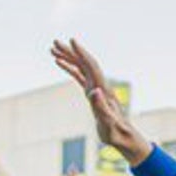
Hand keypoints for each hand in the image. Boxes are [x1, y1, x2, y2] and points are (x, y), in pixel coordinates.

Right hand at [51, 38, 151, 165]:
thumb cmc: (115, 131)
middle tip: (54, 42)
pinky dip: (69, 68)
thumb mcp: (107, 121)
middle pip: (84, 62)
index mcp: (103, 88)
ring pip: (80, 67)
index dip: (82, 53)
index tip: (71, 40)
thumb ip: (100, 106)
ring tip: (52, 49)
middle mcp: (99, 84)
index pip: (91, 66)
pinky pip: (79, 76)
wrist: (122, 135)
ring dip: (68, 56)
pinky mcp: (91, 93)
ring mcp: (95, 87)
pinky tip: (59, 62)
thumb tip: (94, 91)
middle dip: (70, 51)